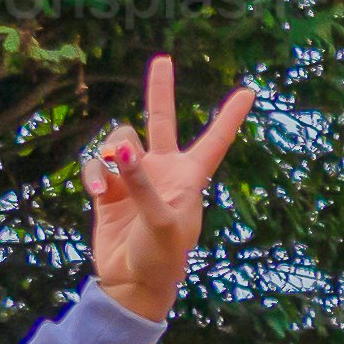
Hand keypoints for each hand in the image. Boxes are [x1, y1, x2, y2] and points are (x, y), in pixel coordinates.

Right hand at [84, 53, 253, 324]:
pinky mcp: (109, 189)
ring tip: (108, 179)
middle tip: (164, 60)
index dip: (231, 116)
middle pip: (161, 121)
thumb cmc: (161, 257)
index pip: (215, 140)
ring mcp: (135, 178)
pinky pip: (96, 165)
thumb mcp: (159, 221)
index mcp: (191, 178)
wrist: (132, 283)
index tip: (249, 91)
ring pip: (119, 141)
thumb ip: (141, 183)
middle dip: (160, 91)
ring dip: (109, 153)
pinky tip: (97, 192)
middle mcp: (164, 171)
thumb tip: (121, 151)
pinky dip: (93, 173)